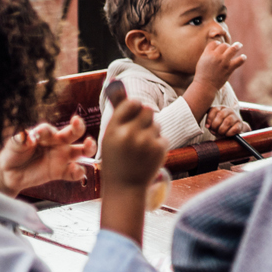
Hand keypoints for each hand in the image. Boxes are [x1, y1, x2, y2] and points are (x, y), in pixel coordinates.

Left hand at [0, 116, 94, 192]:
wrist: (10, 173)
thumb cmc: (13, 154)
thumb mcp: (13, 144)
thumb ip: (21, 140)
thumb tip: (28, 137)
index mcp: (46, 134)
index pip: (49, 129)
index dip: (45, 131)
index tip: (37, 134)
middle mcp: (57, 143)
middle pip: (73, 132)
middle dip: (78, 126)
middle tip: (77, 121)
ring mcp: (62, 157)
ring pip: (82, 150)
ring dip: (89, 147)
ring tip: (89, 144)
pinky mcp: (61, 172)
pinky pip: (74, 173)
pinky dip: (78, 172)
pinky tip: (76, 170)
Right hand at [97, 98, 167, 244]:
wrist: (125, 187)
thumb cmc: (116, 160)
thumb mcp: (110, 137)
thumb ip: (117, 114)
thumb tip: (116, 84)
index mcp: (114, 131)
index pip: (131, 104)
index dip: (134, 105)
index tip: (134, 110)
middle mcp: (130, 135)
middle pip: (147, 110)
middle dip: (145, 116)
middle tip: (139, 127)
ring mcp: (146, 142)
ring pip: (156, 123)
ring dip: (151, 131)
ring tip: (140, 146)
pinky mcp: (160, 149)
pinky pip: (162, 136)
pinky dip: (157, 143)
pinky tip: (147, 155)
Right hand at [195, 39, 246, 91]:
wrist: (205, 86)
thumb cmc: (202, 74)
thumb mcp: (202, 61)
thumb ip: (208, 54)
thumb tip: (216, 48)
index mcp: (207, 53)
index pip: (215, 43)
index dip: (218, 44)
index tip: (219, 47)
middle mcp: (215, 56)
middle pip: (224, 45)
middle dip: (226, 47)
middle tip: (229, 49)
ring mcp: (223, 62)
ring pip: (233, 49)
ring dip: (237, 46)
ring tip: (239, 45)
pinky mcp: (229, 68)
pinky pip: (239, 60)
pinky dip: (242, 58)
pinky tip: (243, 57)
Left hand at [202, 106, 248, 137]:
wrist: (232, 130)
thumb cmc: (220, 126)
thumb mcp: (213, 123)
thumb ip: (209, 123)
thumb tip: (208, 126)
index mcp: (221, 108)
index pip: (214, 109)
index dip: (209, 119)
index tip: (208, 126)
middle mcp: (229, 110)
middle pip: (221, 115)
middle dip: (215, 125)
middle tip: (214, 131)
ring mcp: (236, 116)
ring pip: (227, 121)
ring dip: (221, 130)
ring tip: (220, 133)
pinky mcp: (240, 124)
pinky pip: (234, 129)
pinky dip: (228, 133)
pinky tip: (227, 134)